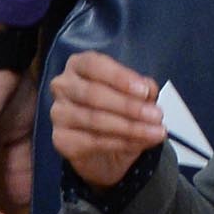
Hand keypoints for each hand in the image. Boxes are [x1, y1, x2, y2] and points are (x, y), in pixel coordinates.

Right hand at [49, 51, 166, 187]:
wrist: (103, 149)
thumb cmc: (116, 110)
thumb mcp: (135, 94)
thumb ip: (143, 89)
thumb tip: (148, 92)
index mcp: (79, 66)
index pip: (94, 65)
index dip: (119, 77)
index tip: (145, 90)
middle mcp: (63, 86)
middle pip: (92, 93)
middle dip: (128, 106)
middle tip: (155, 115)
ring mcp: (58, 113)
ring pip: (93, 119)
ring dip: (129, 127)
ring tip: (154, 132)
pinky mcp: (60, 139)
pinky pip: (92, 141)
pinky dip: (119, 143)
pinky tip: (138, 144)